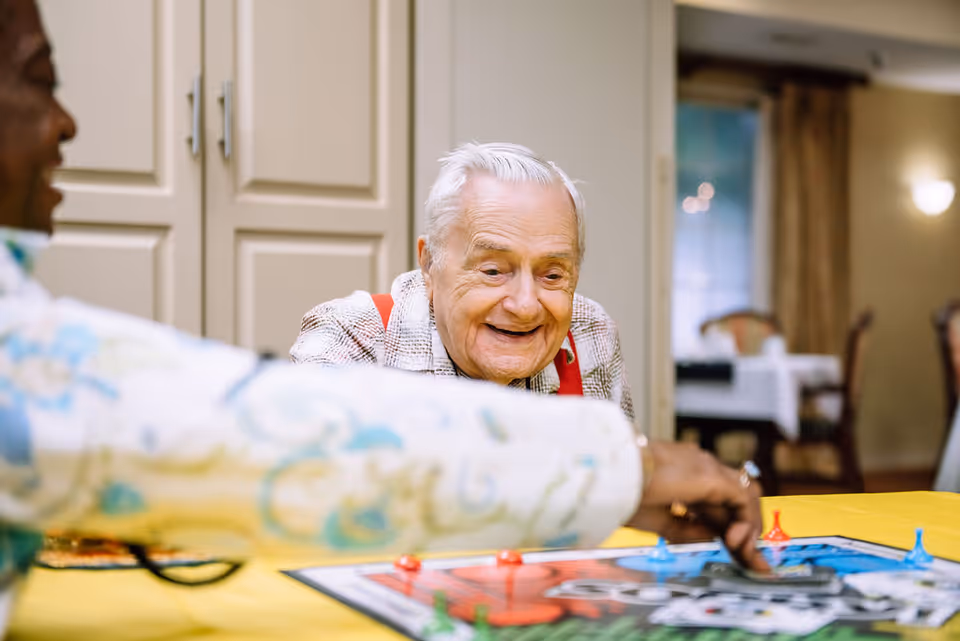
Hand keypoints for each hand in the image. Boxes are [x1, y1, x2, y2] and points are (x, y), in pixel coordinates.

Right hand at [627, 441, 769, 572]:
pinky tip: (734, 541)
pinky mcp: (711, 474)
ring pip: (745, 496)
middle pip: (736, 502)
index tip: (740, 558)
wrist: (610, 477)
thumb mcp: (657, 519)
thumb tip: (714, 536)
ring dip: (750, 526)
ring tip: (743, 554)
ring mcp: (707, 466)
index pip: (718, 505)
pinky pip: (743, 498)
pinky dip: (746, 521)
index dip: (730, 532)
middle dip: (748, 535)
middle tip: (754, 566)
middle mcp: (700, 467)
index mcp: (684, 476)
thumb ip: (687, 528)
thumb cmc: (621, 494)